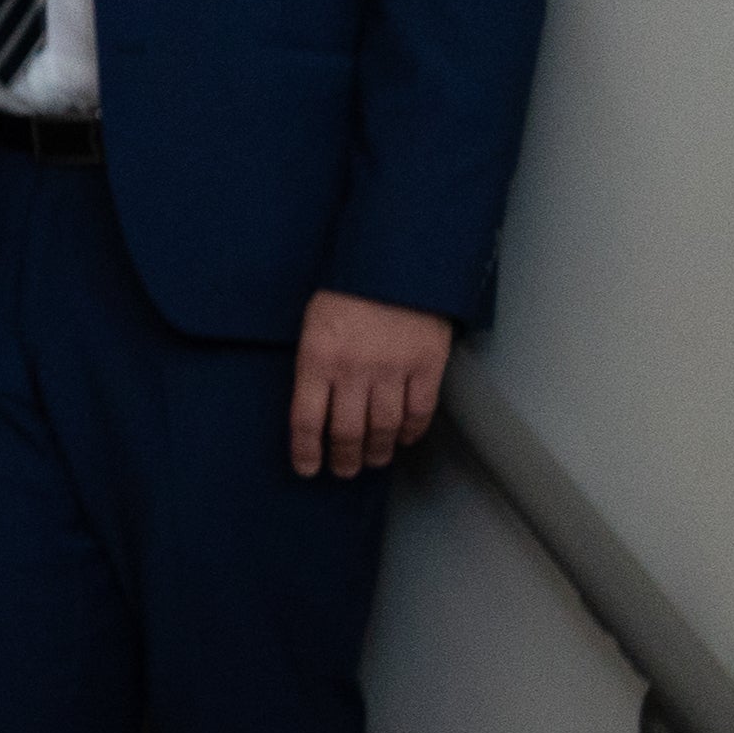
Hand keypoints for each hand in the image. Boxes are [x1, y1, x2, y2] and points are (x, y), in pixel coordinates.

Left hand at [291, 290, 451, 476]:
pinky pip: (419, 411)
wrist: (395, 262)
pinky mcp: (427, 366)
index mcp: (317, 359)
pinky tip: (403, 439)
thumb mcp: (312, 324)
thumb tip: (314, 406)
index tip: (308, 469)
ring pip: (383, 427)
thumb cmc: (346, 291)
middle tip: (344, 470)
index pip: (307, 421)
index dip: (307, 451)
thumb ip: (313, 365)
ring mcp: (393, 371)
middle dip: (345, 458)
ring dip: (377, 451)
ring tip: (373, 460)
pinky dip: (411, 432)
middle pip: (347, 431)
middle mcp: (353, 371)